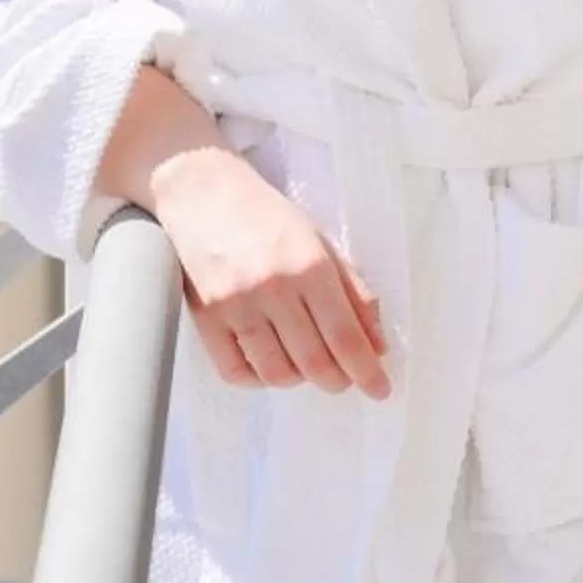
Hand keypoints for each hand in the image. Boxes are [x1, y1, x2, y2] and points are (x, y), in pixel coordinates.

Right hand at [147, 147, 392, 399]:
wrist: (202, 192)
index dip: (367, 372)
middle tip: (344, 379)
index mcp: (309, 265)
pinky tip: (269, 362)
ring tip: (304, 364)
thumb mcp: (321, 243)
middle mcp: (272, 287)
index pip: (345, 337)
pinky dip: (258, 379)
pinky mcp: (205, 317)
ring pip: (276, 373)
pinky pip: (236, 372)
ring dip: (299, 379)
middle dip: (338, 381)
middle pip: (314, 362)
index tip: (380, 390)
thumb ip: (354, 293)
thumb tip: (377, 346)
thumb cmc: (267, 216)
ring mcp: (235, 305)